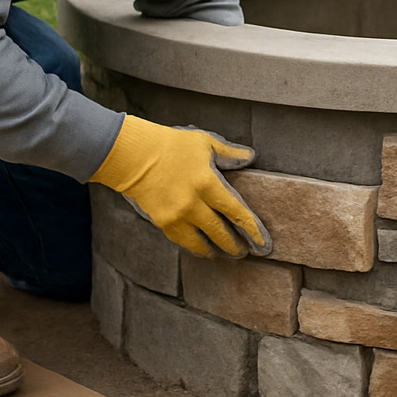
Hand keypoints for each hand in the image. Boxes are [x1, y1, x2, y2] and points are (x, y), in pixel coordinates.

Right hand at [90, 116, 271, 257]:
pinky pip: (183, 240)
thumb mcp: (204, 143)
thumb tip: (249, 158)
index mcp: (208, 184)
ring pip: (201, 243)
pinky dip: (195, 246)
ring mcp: (177, 216)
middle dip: (235, 246)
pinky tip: (202, 248)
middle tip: (245, 252)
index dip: (252, 230)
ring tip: (224, 253)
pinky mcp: (162, 222)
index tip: (263, 243)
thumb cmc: (170, 145)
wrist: (133, 155)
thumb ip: (229, 153)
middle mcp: (194, 204)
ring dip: (215, 250)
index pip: (237, 212)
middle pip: (221, 233)